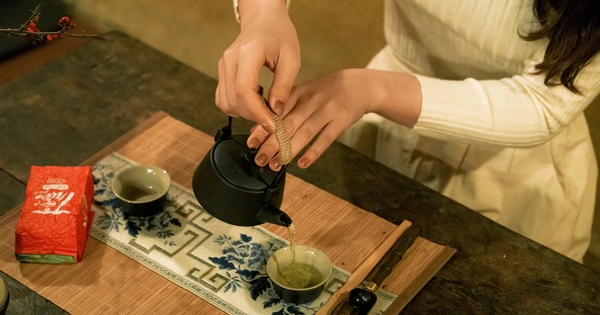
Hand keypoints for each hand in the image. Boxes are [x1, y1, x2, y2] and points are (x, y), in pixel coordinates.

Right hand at [215, 0, 299, 133]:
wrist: (263, 20)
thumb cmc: (279, 35)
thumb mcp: (291, 60)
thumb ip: (283, 86)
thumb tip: (276, 111)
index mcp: (248, 53)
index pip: (244, 91)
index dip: (257, 113)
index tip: (271, 125)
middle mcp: (230, 60)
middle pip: (234, 100)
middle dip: (253, 115)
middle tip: (273, 117)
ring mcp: (223, 66)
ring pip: (226, 102)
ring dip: (245, 112)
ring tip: (264, 104)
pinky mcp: (222, 72)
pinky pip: (223, 98)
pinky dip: (238, 106)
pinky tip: (254, 99)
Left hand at [249, 69, 421, 169]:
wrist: (362, 85)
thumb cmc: (328, 91)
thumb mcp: (306, 91)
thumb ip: (285, 108)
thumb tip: (260, 127)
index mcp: (299, 92)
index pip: (277, 111)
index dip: (263, 126)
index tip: (251, 142)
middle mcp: (311, 100)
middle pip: (288, 123)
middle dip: (272, 143)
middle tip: (259, 158)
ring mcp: (327, 110)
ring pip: (305, 132)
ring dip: (289, 150)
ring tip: (276, 165)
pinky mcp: (342, 120)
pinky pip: (326, 138)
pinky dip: (313, 152)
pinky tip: (302, 164)